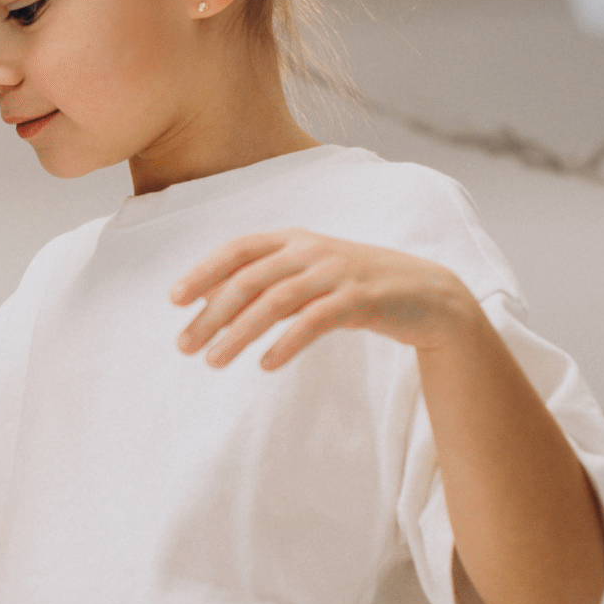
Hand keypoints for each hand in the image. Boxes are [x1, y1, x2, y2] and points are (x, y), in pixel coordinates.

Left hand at [171, 229, 477, 370]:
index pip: (238, 249)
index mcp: (295, 239)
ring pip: (276, 301)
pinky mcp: (361, 299)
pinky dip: (286, 342)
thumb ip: (269, 282)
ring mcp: (337, 272)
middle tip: (184, 346)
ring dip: (239, 332)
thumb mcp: (310, 275)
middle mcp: (312, 250)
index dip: (203, 272)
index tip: (174, 300)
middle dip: (211, 314)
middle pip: (249, 280)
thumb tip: (214, 303)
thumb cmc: (357, 286)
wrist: (429, 294)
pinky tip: (264, 364)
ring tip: (214, 361)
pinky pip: (314, 321)